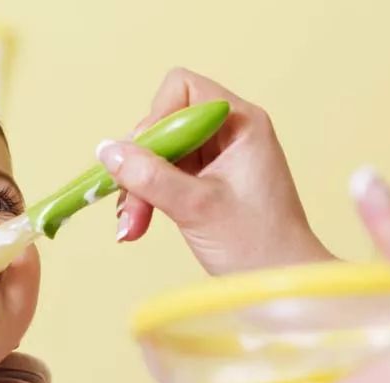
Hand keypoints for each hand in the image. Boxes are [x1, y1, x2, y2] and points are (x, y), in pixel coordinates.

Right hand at [96, 67, 332, 273]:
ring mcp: (220, 159)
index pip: (182, 91)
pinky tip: (138, 226)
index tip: (143, 161)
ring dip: (140, 188)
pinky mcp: (210, 184)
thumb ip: (149, 176)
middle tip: (131, 209)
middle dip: (141, 165)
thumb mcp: (196, 207)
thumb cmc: (257, 246)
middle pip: (165, 125)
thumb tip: (106, 150)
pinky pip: (167, 177)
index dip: (155, 121)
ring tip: (132, 226)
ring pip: (161, 154)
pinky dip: (150, 199)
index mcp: (241, 124)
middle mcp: (231, 133)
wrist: (284, 284)